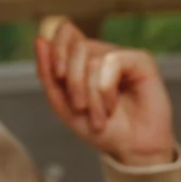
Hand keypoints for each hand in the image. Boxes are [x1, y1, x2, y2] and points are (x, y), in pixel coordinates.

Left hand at [34, 18, 175, 167]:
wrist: (130, 150)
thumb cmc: (102, 130)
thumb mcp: (64, 107)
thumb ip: (48, 76)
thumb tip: (39, 39)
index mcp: (83, 61)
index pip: (66, 31)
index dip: (58, 48)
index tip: (58, 76)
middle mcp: (103, 53)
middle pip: (77, 47)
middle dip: (74, 83)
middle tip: (80, 109)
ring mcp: (122, 56)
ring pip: (93, 58)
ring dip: (91, 95)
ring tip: (100, 118)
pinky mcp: (141, 60)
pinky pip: (112, 61)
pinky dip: (106, 89)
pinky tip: (113, 106)